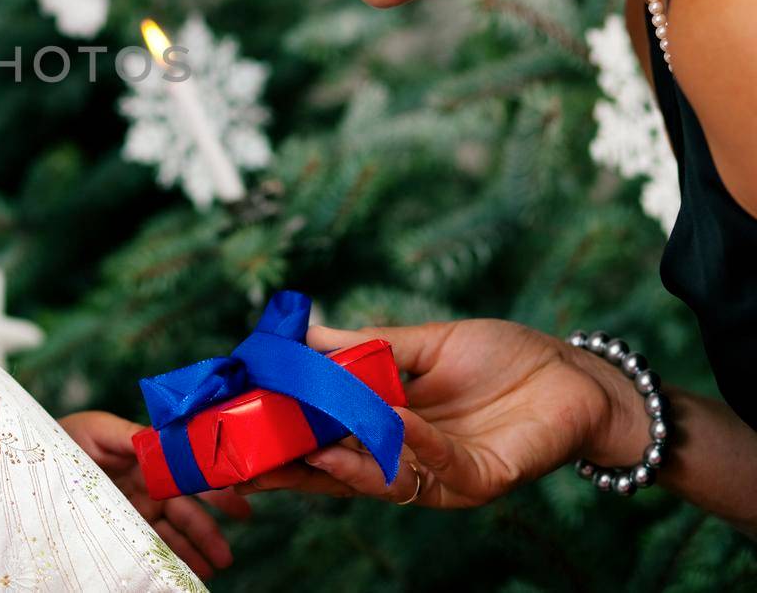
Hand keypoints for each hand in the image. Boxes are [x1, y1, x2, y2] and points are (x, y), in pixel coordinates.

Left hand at [58, 410, 248, 577]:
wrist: (34, 458)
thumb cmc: (65, 438)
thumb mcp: (96, 429)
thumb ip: (129, 434)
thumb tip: (160, 439)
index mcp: (147, 458)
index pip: (186, 473)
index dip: (213, 487)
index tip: (237, 500)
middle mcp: (148, 485)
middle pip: (185, 510)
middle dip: (209, 531)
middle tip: (227, 553)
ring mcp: (137, 508)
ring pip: (174, 532)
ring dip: (197, 550)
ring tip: (216, 568)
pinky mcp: (123, 527)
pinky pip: (153, 544)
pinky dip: (174, 557)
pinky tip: (190, 571)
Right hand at [233, 318, 639, 508]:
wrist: (577, 375)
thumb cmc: (505, 357)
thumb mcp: (424, 343)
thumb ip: (365, 346)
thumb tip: (303, 332)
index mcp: (388, 429)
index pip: (323, 440)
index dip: (282, 439)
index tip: (236, 428)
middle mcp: (408, 461)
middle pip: (339, 473)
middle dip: (294, 468)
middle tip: (249, 460)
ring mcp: (442, 476)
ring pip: (381, 480)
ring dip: (345, 464)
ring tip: (309, 444)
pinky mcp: (481, 480)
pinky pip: (439, 467)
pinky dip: (412, 442)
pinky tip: (393, 417)